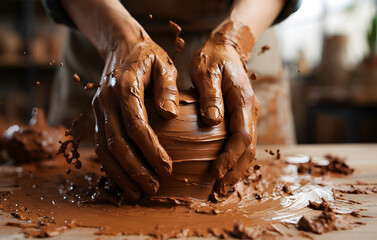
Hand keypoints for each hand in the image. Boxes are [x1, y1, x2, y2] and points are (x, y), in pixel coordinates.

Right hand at [93, 37, 178, 200]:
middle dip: (135, 170)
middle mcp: (106, 100)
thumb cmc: (148, 56)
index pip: (135, 125)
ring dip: (120, 174)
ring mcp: (97, 109)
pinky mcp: (96, 116)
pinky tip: (124, 180)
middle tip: (153, 189)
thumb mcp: (163, 63)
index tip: (167, 168)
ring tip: (137, 193)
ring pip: (104, 149)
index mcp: (124, 86)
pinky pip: (101, 146)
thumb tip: (170, 115)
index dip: (151, 150)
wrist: (120, 45)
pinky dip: (111, 166)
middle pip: (117, 143)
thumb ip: (167, 87)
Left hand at [190, 20, 258, 195]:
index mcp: (244, 101)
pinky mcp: (241, 118)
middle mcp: (250, 111)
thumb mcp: (206, 71)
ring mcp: (248, 116)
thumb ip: (210, 94)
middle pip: (249, 150)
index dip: (229, 157)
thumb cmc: (213, 58)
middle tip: (218, 191)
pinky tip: (224, 172)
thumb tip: (213, 121)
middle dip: (235, 172)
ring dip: (237, 171)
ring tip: (222, 189)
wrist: (225, 48)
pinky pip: (242, 144)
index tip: (214, 172)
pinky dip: (235, 161)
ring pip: (248, 150)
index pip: (242, 136)